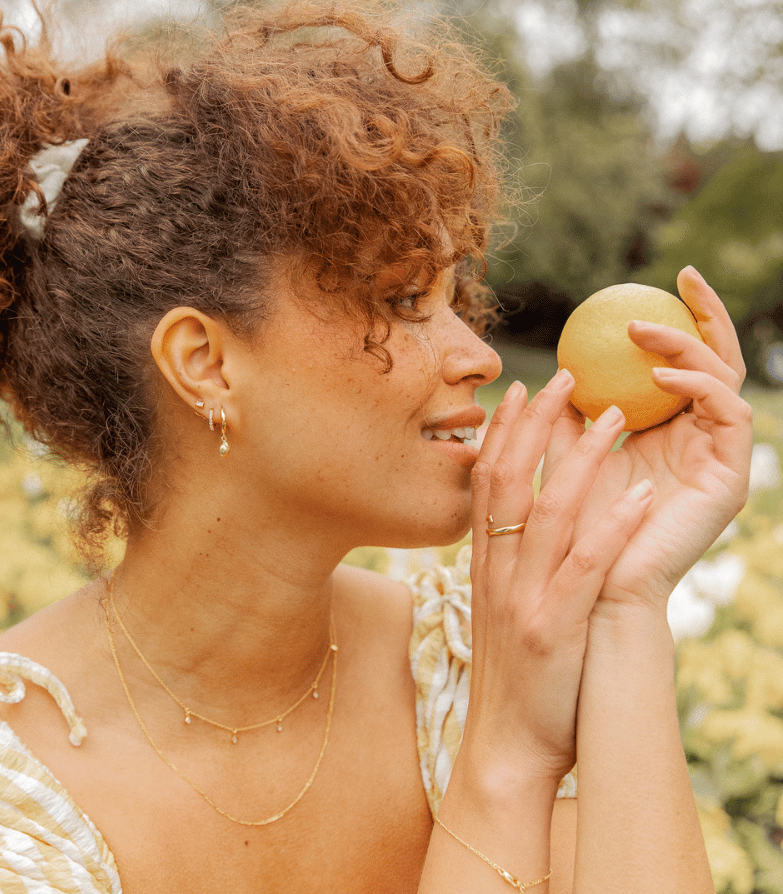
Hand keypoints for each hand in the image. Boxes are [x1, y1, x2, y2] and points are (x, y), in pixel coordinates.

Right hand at [463, 374, 653, 782]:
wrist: (505, 745)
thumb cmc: (513, 676)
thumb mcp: (502, 607)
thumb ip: (510, 561)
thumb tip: (527, 520)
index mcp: (484, 564)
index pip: (488, 481)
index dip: (503, 431)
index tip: (521, 388)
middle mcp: (497, 571)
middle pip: (511, 480)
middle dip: (537, 423)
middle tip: (565, 376)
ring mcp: (524, 597)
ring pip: (547, 511)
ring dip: (579, 458)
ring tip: (612, 415)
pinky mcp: (555, 628)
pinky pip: (584, 567)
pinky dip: (611, 527)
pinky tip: (637, 494)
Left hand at [543, 266, 752, 612]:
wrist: (591, 590)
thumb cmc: (572, 529)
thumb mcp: (565, 459)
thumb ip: (565, 420)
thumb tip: (555, 373)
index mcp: (668, 434)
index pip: (683, 365)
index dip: (679, 320)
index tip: (655, 281)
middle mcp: (701, 441)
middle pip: (718, 361)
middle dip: (708, 313)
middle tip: (684, 275)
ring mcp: (719, 458)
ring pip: (726, 378)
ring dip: (688, 345)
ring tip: (641, 331)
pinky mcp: (730, 479)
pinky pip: (730, 414)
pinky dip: (697, 386)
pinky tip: (658, 375)